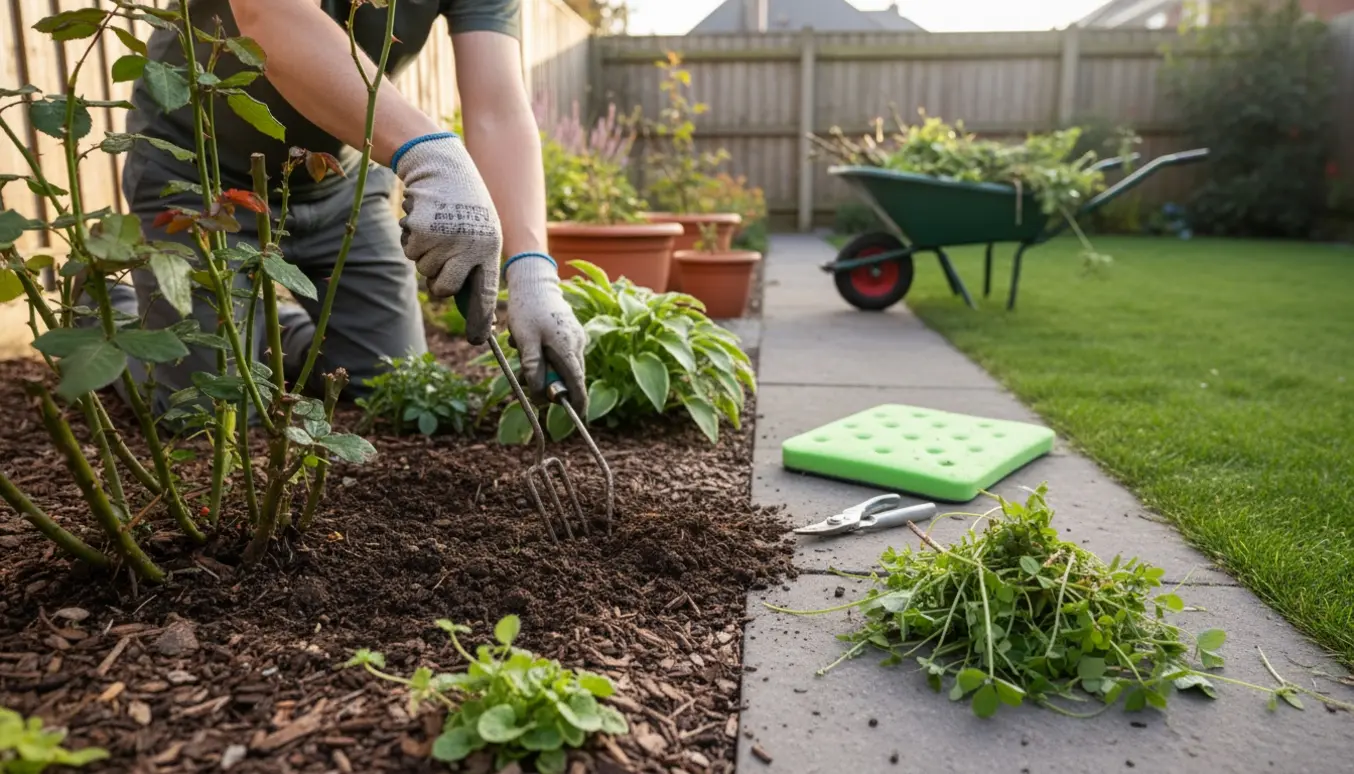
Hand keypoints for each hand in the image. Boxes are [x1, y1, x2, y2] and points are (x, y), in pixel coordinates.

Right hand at [394, 133, 501, 344]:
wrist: (441, 165)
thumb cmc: (463, 202)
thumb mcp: (480, 229)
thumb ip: (474, 261)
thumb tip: (464, 298)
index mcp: (490, 246)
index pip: (485, 291)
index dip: (481, 318)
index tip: (478, 339)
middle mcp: (470, 245)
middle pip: (445, 289)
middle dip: (438, 283)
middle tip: (439, 263)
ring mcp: (445, 238)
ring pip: (424, 270)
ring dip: (424, 255)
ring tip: (436, 229)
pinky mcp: (422, 230)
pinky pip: (410, 253)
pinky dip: (411, 241)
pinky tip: (423, 221)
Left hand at [505, 255, 587, 415]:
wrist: (533, 280)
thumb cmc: (527, 309)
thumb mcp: (525, 341)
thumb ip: (533, 368)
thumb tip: (539, 394)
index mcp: (568, 348)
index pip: (578, 383)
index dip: (577, 403)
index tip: (575, 417)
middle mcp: (578, 343)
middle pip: (569, 376)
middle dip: (548, 384)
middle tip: (524, 382)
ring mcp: (576, 336)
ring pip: (563, 364)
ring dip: (543, 368)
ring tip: (520, 355)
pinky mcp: (570, 331)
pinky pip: (560, 352)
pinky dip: (545, 356)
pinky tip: (527, 344)